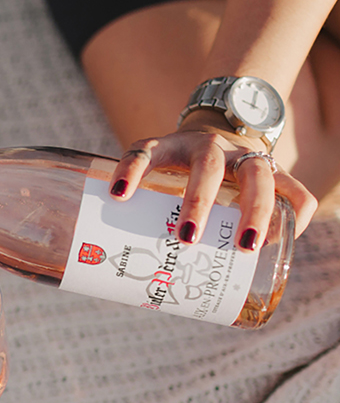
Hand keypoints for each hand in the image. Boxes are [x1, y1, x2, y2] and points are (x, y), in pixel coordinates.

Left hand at [108, 110, 317, 251]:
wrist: (219, 132)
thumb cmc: (175, 171)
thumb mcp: (152, 178)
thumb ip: (133, 212)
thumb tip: (106, 270)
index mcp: (169, 147)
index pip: (145, 152)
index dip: (131, 170)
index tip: (117, 195)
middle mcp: (209, 146)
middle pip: (207, 164)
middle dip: (198, 201)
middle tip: (186, 238)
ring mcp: (245, 155)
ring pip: (258, 175)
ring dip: (255, 210)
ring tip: (245, 247)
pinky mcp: (276, 171)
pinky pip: (296, 191)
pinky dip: (295, 215)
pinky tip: (281, 242)